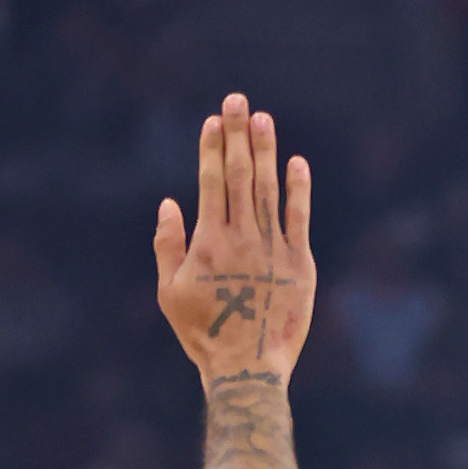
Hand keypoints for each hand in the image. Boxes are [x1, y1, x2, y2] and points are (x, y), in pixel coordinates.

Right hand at [155, 93, 314, 387]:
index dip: (212, 147)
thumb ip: (166, 245)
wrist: (247, 368)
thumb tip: (168, 204)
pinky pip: (299, 219)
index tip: (214, 120)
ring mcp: (273, 249)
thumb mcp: (169, 293)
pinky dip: (298, 190)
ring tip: (263, 119)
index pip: (211, 182)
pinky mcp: (300, 266)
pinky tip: (296, 162)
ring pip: (269, 190)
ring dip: (265, 151)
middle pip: (240, 175)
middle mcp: (241, 238)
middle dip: (237, 134)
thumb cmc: (203, 334)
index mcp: (208, 241)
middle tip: (238, 100)